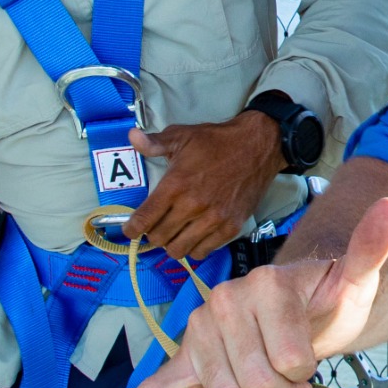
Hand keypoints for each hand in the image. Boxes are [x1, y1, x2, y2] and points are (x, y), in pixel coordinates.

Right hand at [100, 194, 387, 387]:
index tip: (314, 358)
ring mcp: (200, 331)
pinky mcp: (188, 357)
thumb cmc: (326, 299)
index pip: (287, 362)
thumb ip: (370, 248)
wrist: (301, 305)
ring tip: (270, 385)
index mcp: (260, 287)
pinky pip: (158, 385)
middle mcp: (220, 303)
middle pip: (253, 386)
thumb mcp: (355, 278)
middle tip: (296, 376)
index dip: (307, 371)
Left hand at [126, 110, 285, 260]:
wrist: (257, 146)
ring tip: (174, 233)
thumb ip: (154, 143)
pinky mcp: (230, 227)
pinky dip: (194, 247)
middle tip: (156, 225)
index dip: (132, 229)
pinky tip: (194, 236)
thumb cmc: (217, 141)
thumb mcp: (182, 136)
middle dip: (152, 234)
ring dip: (172, 243)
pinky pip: (202, 251)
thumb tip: (132, 137)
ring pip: (178, 250)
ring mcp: (213, 219)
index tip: (130, 230)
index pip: (145, 219)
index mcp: (176, 185)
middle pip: (159, 238)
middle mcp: (192, 206)